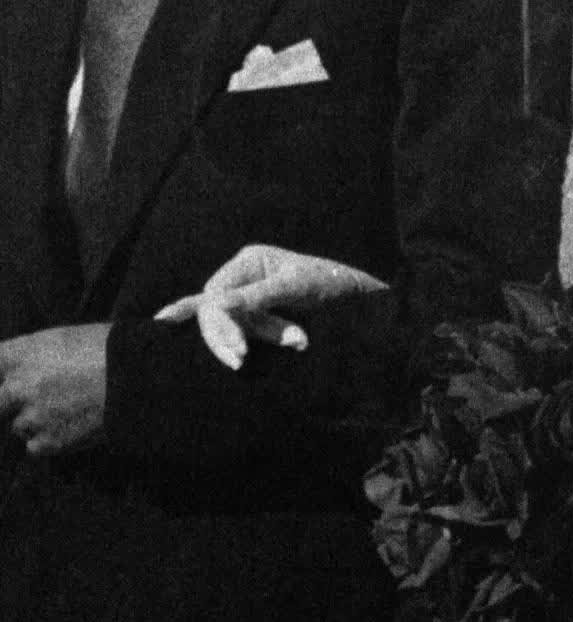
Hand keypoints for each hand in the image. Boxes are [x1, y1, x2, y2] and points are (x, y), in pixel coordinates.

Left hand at [0, 323, 108, 455]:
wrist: (139, 379)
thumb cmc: (110, 349)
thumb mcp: (66, 338)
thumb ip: (36, 354)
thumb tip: (26, 368)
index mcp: (23, 353)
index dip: (3, 374)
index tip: (9, 380)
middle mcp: (19, 385)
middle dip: (9, 403)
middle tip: (39, 398)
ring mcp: (31, 416)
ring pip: (18, 425)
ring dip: (35, 422)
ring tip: (67, 410)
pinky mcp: (48, 442)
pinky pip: (35, 446)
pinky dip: (50, 440)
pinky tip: (73, 426)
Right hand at [155, 244, 387, 370]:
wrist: (357, 297)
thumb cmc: (327, 284)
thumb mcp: (294, 288)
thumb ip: (256, 297)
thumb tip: (217, 305)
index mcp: (250, 260)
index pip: (215, 295)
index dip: (220, 323)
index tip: (238, 350)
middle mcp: (243, 275)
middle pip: (213, 310)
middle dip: (225, 336)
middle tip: (240, 361)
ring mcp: (247, 295)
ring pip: (227, 324)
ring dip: (243, 341)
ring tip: (263, 355)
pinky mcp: (255, 314)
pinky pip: (231, 325)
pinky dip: (218, 334)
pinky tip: (166, 320)